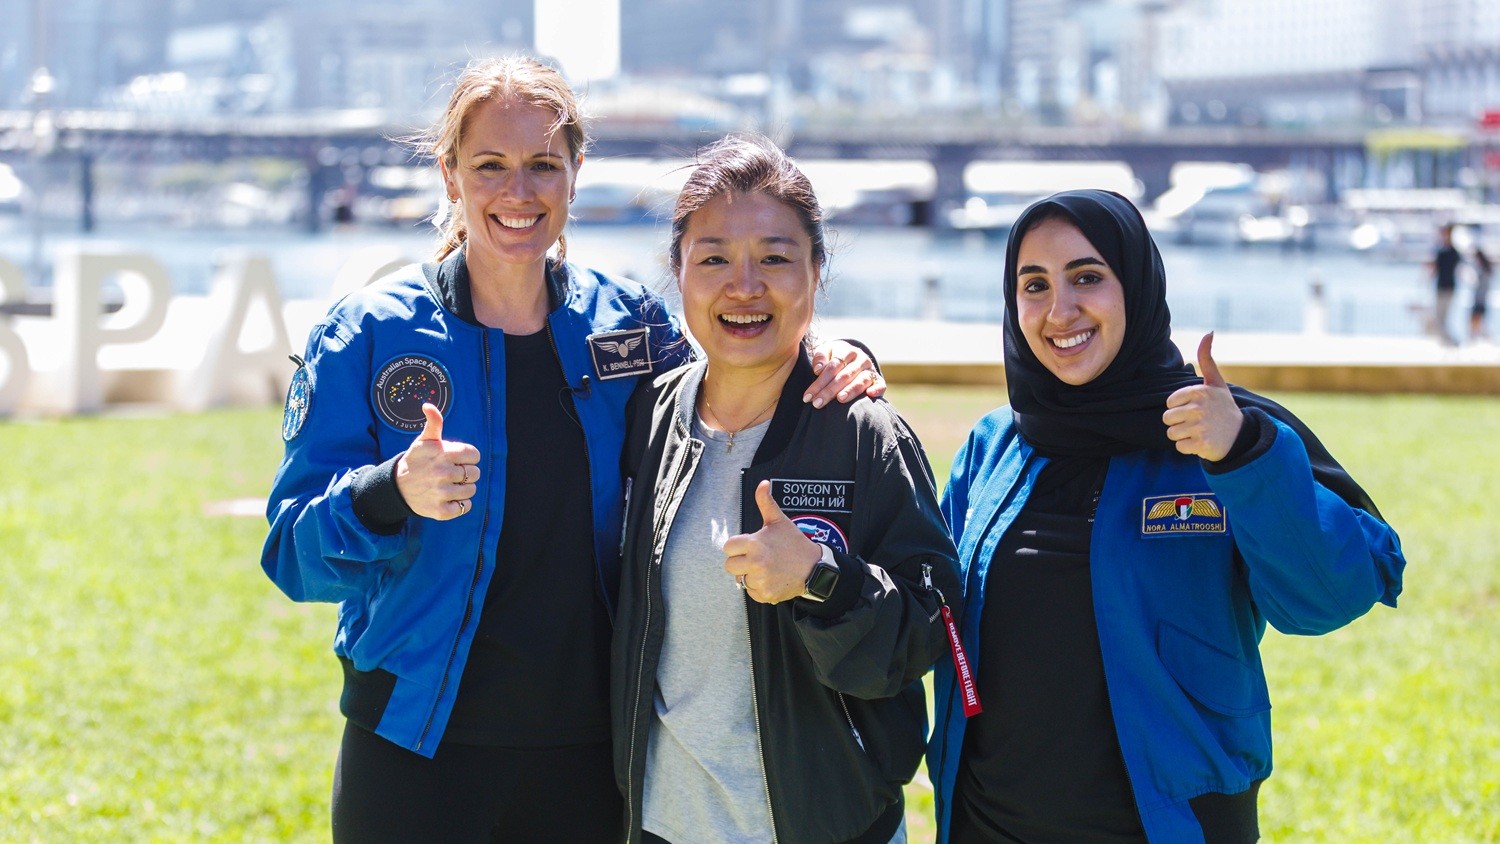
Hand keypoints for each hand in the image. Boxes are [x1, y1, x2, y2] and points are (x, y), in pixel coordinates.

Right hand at [395, 403, 481, 518]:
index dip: (468, 457)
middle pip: (475, 473)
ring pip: (471, 490)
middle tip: (451, 473)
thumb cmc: (416, 461)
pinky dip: (461, 504)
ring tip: (449, 485)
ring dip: (464, 488)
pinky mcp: (441, 511)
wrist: (396, 487)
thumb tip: (428, 406)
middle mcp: (443, 473)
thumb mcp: (423, 441)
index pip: (475, 455)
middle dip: (466, 472)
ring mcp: (441, 493)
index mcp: (443, 453)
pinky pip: (465, 507)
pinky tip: (449, 498)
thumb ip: (433, 423)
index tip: (457, 459)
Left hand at [723, 480, 822, 603]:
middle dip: (740, 563)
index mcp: (754, 543)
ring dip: (750, 576)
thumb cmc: (794, 543)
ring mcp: (760, 580)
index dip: (737, 547)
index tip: (748, 547)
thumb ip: (765, 502)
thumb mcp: (779, 521)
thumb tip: (762, 483)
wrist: (814, 568)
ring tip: (767, 569)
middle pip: (729, 566)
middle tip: (756, 559)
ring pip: (741, 580)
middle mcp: (755, 562)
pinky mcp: (766, 594)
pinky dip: (759, 588)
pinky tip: (771, 579)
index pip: (728, 547)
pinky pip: (751, 592)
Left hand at [805, 340, 885, 407]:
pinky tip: (870, 394)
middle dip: (829, 391)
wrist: (851, 356)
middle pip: (844, 376)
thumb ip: (820, 358)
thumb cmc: (833, 356)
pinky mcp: (878, 379)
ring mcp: (870, 369)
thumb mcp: (825, 352)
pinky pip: (880, 384)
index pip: (832, 367)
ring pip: (861, 380)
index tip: (808, 396)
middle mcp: (860, 359)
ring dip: (850, 391)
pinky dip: (877, 389)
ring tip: (840, 399)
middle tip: (817, 403)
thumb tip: (818, 369)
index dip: (820, 382)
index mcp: (846, 350)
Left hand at [1164, 333, 1243, 461]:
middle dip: (1178, 423)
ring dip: (1183, 436)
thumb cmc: (1223, 407)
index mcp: (1199, 391)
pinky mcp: (1201, 444)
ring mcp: (1200, 426)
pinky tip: (1201, 442)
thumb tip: (1209, 333)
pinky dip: (1188, 448)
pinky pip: (1179, 447)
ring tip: (1198, 431)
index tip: (1194, 408)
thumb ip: (1207, 358)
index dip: (1178, 407)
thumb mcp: (1216, 382)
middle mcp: (1199, 407)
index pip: (1169, 403)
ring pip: (1171, 433)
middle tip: (1196, 422)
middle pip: (1167, 419)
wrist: (1240, 436)